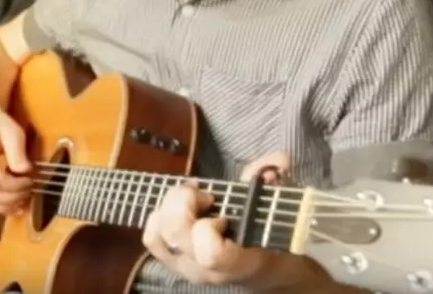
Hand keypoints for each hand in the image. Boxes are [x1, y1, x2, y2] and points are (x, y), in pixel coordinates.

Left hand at [142, 153, 307, 289]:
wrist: (263, 271)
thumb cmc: (272, 239)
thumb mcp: (281, 214)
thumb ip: (277, 183)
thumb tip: (276, 162)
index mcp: (238, 263)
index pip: (211, 254)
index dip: (210, 227)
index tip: (224, 213)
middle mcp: (205, 269)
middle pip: (174, 233)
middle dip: (184, 201)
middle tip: (205, 195)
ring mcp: (184, 266)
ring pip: (157, 234)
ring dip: (169, 205)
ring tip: (191, 198)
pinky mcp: (170, 259)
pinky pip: (151, 237)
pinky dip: (159, 214)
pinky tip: (180, 206)